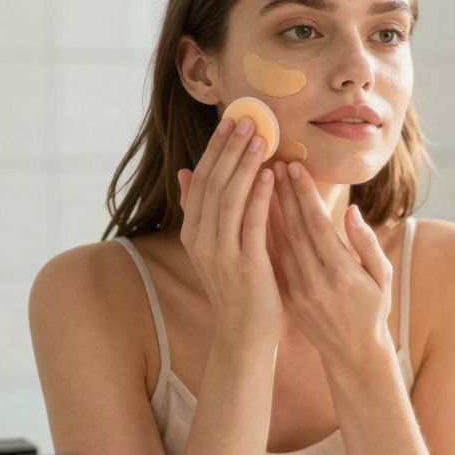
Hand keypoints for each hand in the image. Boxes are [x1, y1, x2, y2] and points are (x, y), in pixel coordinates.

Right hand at [176, 115, 280, 342]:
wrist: (245, 334)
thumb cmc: (237, 288)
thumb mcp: (213, 247)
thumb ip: (201, 210)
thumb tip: (184, 172)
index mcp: (193, 233)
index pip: (202, 180)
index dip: (216, 149)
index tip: (231, 121)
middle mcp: (201, 240)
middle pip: (214, 183)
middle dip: (230, 149)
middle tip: (248, 120)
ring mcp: (220, 253)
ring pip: (230, 198)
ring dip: (245, 165)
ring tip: (260, 138)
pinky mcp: (244, 265)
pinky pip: (251, 223)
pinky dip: (259, 196)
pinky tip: (269, 175)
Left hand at [267, 161, 394, 367]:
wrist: (354, 353)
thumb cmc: (374, 309)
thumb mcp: (382, 276)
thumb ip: (366, 243)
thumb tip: (349, 211)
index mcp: (342, 271)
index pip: (317, 224)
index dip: (303, 193)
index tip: (294, 166)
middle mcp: (316, 279)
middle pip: (293, 228)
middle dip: (282, 192)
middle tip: (272, 161)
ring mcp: (299, 290)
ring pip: (278, 242)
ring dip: (268, 209)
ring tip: (260, 180)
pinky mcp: (288, 297)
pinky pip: (274, 260)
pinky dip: (264, 235)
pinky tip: (256, 214)